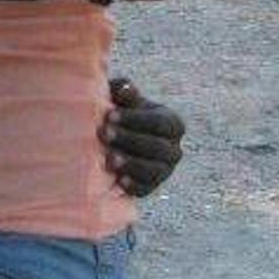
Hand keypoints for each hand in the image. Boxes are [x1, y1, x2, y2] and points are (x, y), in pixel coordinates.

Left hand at [101, 78, 185, 196]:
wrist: (111, 139)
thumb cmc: (119, 112)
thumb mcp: (122, 99)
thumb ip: (124, 91)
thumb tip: (125, 88)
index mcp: (171, 123)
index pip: (160, 122)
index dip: (136, 119)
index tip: (110, 115)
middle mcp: (173, 149)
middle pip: (158, 148)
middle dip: (130, 140)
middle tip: (104, 133)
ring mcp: (164, 170)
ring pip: (155, 171)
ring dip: (132, 164)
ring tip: (110, 158)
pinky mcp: (150, 187)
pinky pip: (146, 189)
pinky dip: (134, 186)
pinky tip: (119, 181)